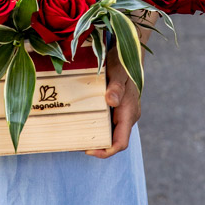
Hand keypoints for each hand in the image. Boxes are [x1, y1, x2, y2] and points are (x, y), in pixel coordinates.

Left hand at [85, 44, 140, 159]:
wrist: (128, 53)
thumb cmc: (123, 62)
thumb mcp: (118, 72)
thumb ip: (116, 87)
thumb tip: (112, 101)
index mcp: (129, 112)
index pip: (121, 142)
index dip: (106, 151)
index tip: (88, 150)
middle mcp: (127, 116)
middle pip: (114, 140)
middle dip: (97, 146)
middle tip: (75, 143)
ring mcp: (123, 112)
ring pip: (110, 132)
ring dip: (96, 136)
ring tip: (76, 135)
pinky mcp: (117, 107)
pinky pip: (108, 122)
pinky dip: (97, 125)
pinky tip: (83, 121)